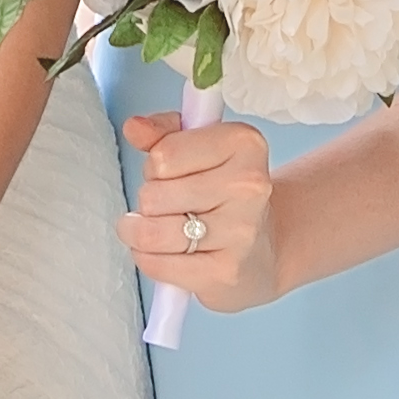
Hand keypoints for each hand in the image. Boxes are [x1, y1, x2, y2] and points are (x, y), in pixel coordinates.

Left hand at [119, 100, 287, 313]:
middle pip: (153, 194)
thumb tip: (134, 127)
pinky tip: (163, 253)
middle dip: (148, 200)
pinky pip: (158, 264)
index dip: (155, 165)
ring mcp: (239, 231)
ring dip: (139, 232)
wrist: (264, 249)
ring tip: (153, 229)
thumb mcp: (200, 150)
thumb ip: (163, 133)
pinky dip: (148, 259)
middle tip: (167, 206)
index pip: (164, 153)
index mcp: (244, 144)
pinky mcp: (225, 271)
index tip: (169, 173)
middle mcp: (248, 186)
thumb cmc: (223, 194)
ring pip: (151, 231)